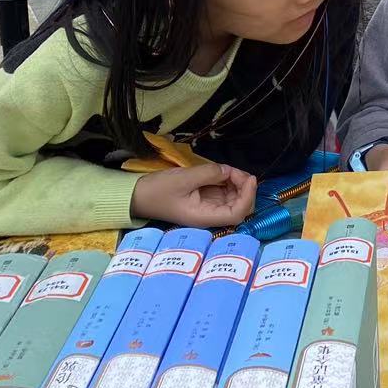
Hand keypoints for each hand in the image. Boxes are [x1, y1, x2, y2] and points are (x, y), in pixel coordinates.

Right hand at [130, 162, 256, 226]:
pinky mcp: (205, 199)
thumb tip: (227, 171)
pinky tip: (224, 172)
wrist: (138, 196)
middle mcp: (209, 215)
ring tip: (229, 170)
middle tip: (238, 171)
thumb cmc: (158, 190)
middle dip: (244, 189)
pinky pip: (224, 193)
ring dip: (237, 184)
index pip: (237, 214)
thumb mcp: (183, 178)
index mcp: (204, 217)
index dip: (248, 197)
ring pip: (234, 199)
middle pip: (239, 207)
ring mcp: (208, 208)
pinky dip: (229, 182)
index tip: (250, 179)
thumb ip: (208, 174)